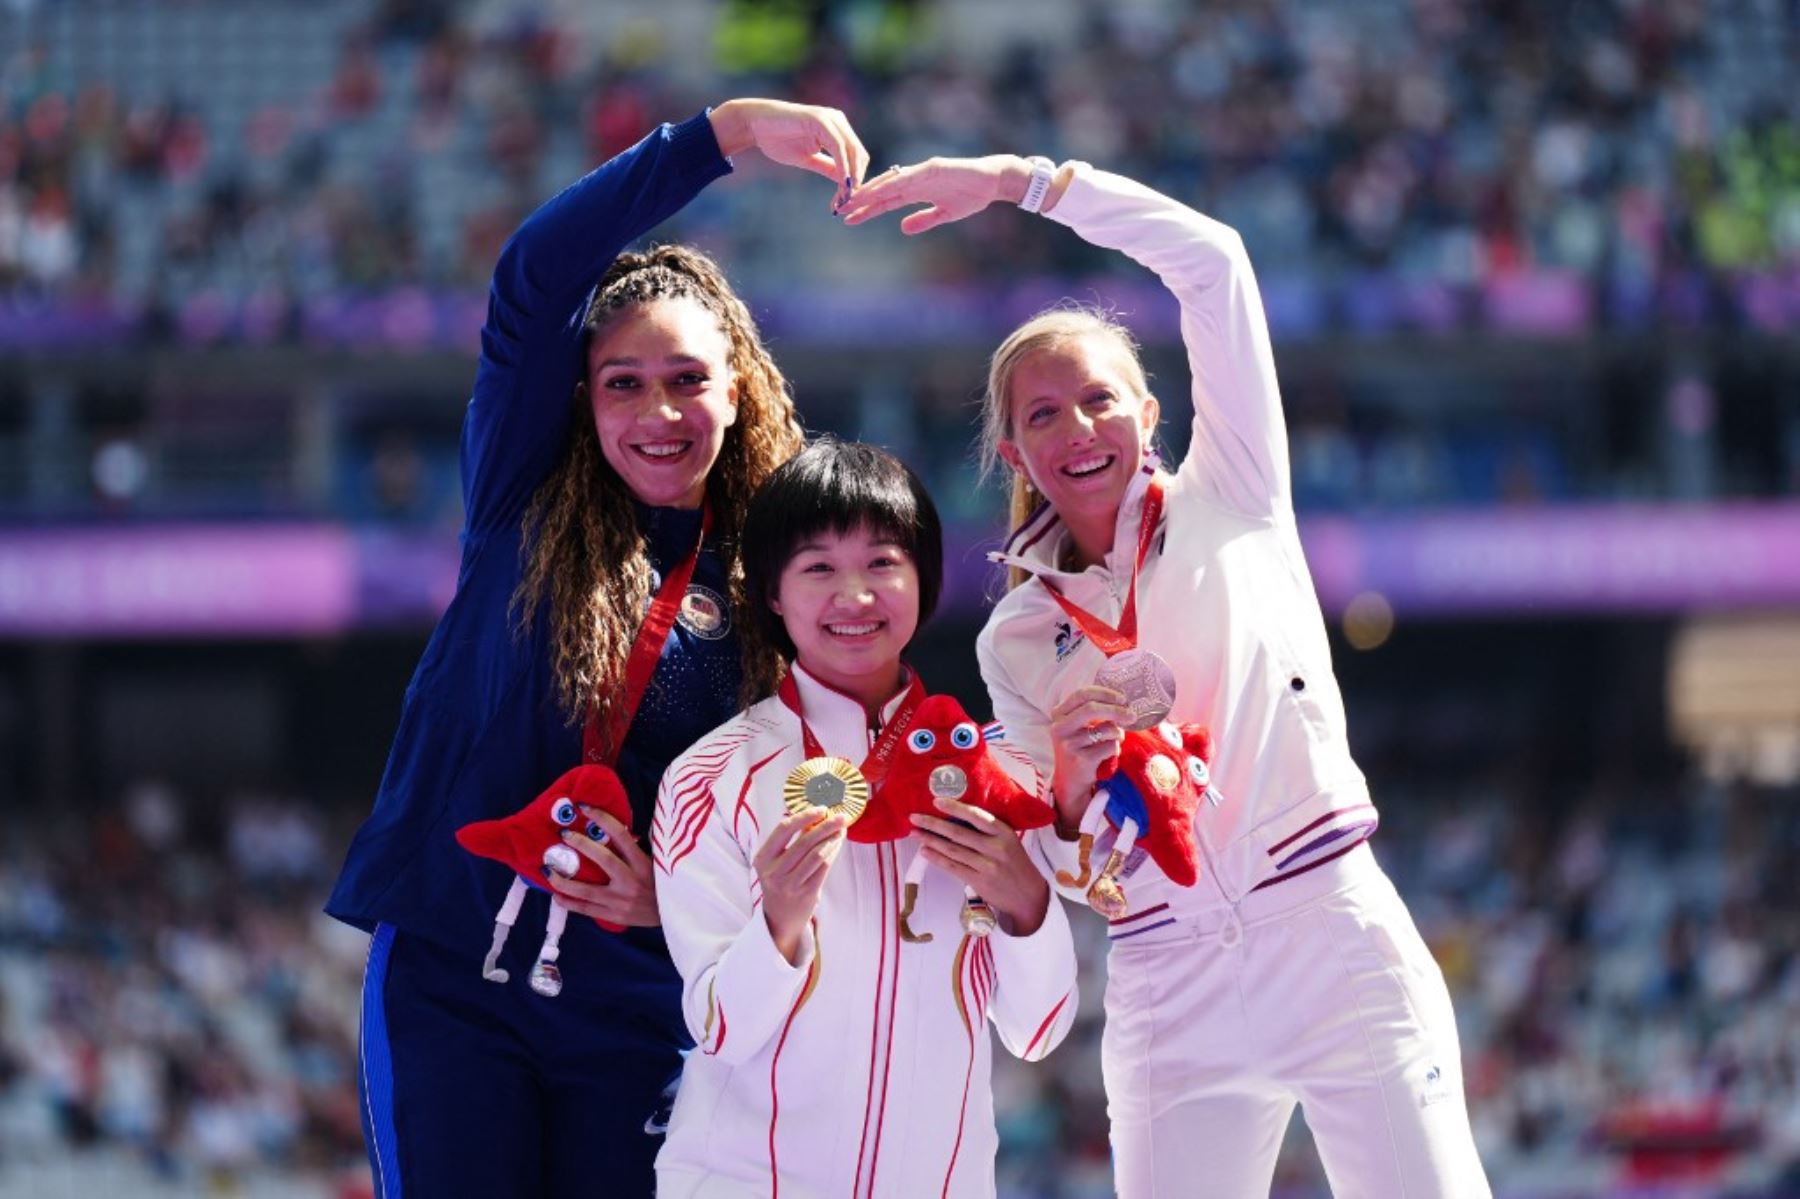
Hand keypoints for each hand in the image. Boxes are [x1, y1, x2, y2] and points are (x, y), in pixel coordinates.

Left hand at [547, 807, 659, 926]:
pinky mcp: (614, 916)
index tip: (585, 808)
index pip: (621, 835)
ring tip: (547, 870)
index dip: (602, 819)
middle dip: (581, 845)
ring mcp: (621, 901)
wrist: (675, 916)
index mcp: (643, 863)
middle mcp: (631, 881)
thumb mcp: (657, 863)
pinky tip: (556, 896)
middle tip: (563, 834)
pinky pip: (587, 909)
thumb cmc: (664, 885)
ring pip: (586, 890)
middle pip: (603, 859)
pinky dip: (570, 903)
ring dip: (563, 881)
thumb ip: (639, 849)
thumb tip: (619, 830)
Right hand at [707, 99, 869, 208]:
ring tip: (844, 197)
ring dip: (851, 177)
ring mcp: (830, 118)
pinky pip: (838, 146)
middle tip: (847, 202)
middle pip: (859, 154)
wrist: (755, 125)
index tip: (847, 201)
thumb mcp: (809, 159)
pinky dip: (842, 166)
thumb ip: (829, 168)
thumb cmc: (778, 140)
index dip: (856, 179)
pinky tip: (842, 183)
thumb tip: (847, 183)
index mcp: (837, 129)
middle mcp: (838, 121)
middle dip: (856, 181)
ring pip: (852, 151)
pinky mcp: (820, 120)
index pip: (857, 156)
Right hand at [754, 809, 848, 964]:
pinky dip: (833, 851)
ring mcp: (790, 884)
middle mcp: (774, 872)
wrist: (779, 918)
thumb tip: (812, 816)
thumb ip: (788, 841)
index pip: (783, 830)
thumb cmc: (779, 882)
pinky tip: (838, 843)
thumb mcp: (774, 862)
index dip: (804, 817)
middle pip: (804, 841)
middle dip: (825, 826)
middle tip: (840, 816)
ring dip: (832, 838)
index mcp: (763, 858)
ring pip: (817, 854)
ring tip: (841, 828)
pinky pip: (824, 867)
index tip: (821, 809)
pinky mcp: (807, 893)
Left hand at [840, 154, 1036, 233]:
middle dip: (862, 200)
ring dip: (872, 191)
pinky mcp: (935, 168)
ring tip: (853, 199)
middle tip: (840, 209)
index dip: (866, 209)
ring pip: (892, 181)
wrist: (993, 181)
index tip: (848, 218)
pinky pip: (911, 176)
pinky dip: (895, 182)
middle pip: (882, 190)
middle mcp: (914, 179)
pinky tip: (881, 189)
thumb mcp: (944, 214)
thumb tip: (902, 229)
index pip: (885, 201)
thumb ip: (923, 220)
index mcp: (915, 190)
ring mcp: (923, 172)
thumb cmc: (971, 195)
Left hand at [911, 797, 1050, 935]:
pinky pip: (953, 867)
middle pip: (958, 833)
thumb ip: (988, 831)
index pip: (976, 816)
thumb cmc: (1015, 863)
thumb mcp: (1009, 841)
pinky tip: (925, 851)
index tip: (936, 801)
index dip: (955, 808)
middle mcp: (996, 848)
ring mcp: (986, 866)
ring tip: (915, 833)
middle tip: (915, 817)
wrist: (1028, 896)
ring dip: (930, 840)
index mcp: (1004, 832)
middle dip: (933, 824)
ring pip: (952, 850)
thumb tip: (956, 817)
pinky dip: (937, 858)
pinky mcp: (979, 882)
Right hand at [1048, 685, 1131, 830]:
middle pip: (1091, 709)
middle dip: (1116, 710)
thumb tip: (1124, 701)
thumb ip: (1093, 711)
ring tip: (1113, 741)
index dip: (1104, 693)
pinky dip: (1116, 749)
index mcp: (1059, 714)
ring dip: (1118, 734)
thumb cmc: (1080, 747)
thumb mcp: (1078, 726)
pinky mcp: (1081, 759)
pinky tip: (1108, 755)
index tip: (1122, 698)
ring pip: (1106, 729)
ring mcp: (1069, 744)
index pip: (1082, 694)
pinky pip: (1110, 747)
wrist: (1070, 780)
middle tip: (1132, 715)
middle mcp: (1060, 727)